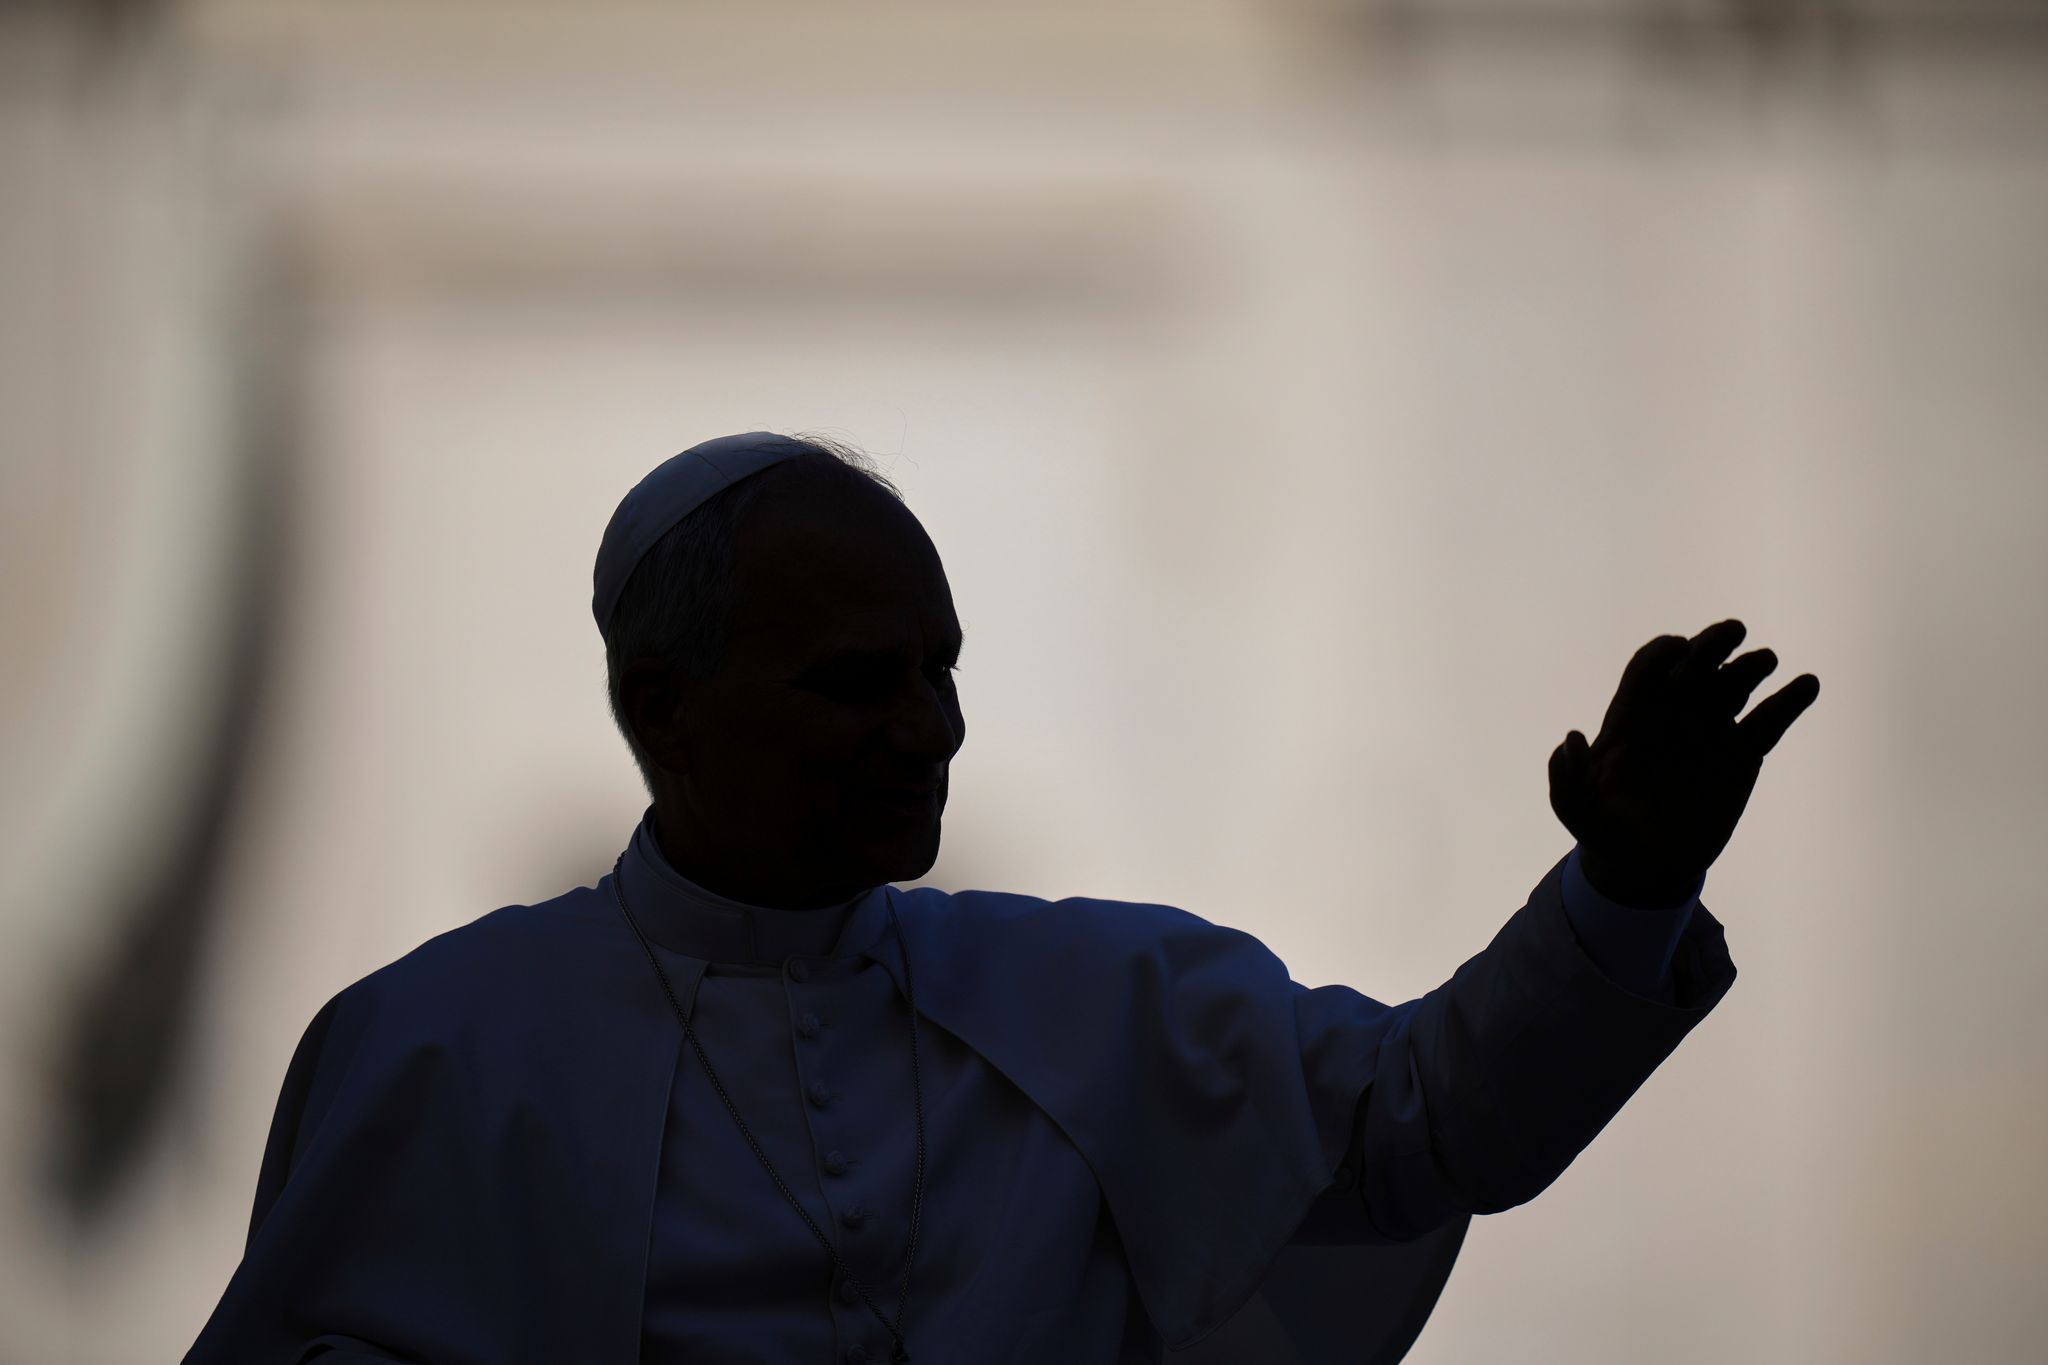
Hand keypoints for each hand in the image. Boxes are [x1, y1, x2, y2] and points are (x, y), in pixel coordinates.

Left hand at [1549, 619, 1818, 900]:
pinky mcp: (1743, 754)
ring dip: (1750, 666)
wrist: (1647, 865)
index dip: (1663, 654)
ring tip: (1765, 660)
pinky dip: (1789, 701)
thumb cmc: (1604, 830)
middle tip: (1733, 631)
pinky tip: (1808, 684)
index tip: (1679, 652)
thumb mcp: (1575, 809)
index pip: (1648, 667)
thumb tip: (1573, 738)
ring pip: (1734, 684)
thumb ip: (1567, 777)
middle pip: (1695, 664)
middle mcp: (1674, 712)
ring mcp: (1711, 729)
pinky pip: (1769, 721)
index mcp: (1633, 714)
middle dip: (1711, 643)